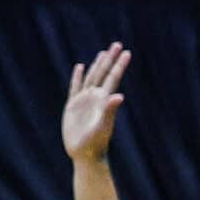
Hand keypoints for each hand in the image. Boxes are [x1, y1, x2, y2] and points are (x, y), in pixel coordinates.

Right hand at [63, 44, 128, 163]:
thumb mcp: (103, 126)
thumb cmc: (96, 143)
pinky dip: (77, 76)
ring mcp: (84, 101)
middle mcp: (96, 98)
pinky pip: (75, 87)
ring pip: (91, 77)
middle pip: (104, 73)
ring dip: (97, 65)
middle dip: (110, 59)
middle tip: (117, 44)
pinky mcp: (73, 106)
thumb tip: (119, 96)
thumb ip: (110, 110)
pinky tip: (80, 67)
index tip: (126, 52)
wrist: (84, 155)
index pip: (113, 77)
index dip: (119, 64)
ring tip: (103, 53)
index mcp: (104, 100)